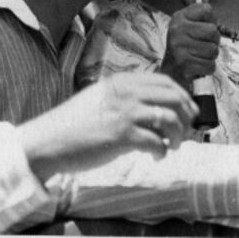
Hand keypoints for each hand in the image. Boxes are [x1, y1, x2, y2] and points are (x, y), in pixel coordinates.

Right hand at [18, 72, 197, 179]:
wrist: (50, 140)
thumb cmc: (76, 123)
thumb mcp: (103, 99)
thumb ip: (128, 98)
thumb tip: (158, 111)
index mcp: (122, 81)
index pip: (165, 82)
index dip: (183, 96)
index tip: (189, 111)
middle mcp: (126, 92)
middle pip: (173, 97)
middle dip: (186, 116)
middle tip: (185, 131)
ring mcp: (124, 113)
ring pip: (169, 119)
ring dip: (177, 135)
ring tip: (172, 146)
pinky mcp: (121, 136)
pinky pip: (155, 142)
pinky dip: (162, 151)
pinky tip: (156, 156)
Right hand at [161, 3, 219, 88]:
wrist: (171, 73)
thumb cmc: (185, 46)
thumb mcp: (189, 24)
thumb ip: (197, 6)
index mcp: (178, 17)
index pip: (207, 9)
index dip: (210, 21)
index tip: (201, 28)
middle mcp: (176, 30)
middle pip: (213, 31)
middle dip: (212, 42)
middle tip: (201, 45)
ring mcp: (179, 47)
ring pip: (213, 50)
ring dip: (209, 57)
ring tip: (197, 57)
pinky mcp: (184, 65)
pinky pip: (210, 65)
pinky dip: (206, 69)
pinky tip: (196, 67)